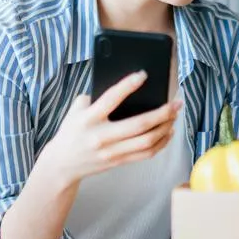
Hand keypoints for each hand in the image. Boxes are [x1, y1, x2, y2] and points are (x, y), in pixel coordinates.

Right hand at [41, 71, 182, 185]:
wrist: (62, 164)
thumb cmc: (71, 131)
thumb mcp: (76, 110)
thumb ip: (94, 97)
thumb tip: (124, 87)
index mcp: (89, 118)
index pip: (111, 98)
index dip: (128, 85)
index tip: (144, 74)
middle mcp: (101, 136)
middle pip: (139, 125)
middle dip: (162, 112)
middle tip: (176, 102)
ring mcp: (112, 151)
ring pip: (147, 141)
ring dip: (166, 127)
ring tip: (175, 115)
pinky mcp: (119, 162)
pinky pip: (146, 154)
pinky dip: (161, 142)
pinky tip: (168, 132)